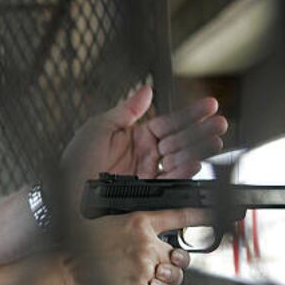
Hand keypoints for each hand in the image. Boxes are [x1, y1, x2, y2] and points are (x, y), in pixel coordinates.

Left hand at [60, 86, 227, 208]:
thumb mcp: (98, 128)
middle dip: (201, 131)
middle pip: (180, 140)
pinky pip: (170, 180)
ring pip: (179, 159)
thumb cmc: (74, 162)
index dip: (189, 114)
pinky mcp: (147, 192)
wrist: (64, 194)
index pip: (169, 122)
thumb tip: (146, 90)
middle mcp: (144, 154)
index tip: (209, 105)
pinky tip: (195, 162)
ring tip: (216, 140)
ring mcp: (147, 173)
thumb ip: (126, 110)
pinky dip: (183, 171)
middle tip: (220, 123)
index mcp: (135, 136)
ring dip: (199, 150)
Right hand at [64, 208, 208, 284]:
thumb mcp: (105, 224)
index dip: (202, 215)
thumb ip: (130, 229)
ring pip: (173, 280)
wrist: (64, 272)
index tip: (216, 213)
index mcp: (138, 222)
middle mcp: (145, 243)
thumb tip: (144, 236)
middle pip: (180, 257)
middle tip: (161, 269)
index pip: (179, 216)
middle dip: (174, 266)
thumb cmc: (78, 248)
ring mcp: (144, 267)